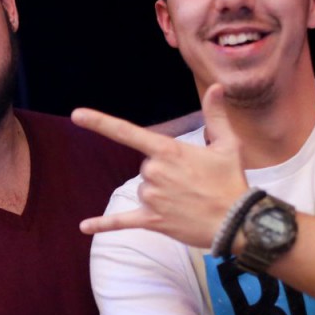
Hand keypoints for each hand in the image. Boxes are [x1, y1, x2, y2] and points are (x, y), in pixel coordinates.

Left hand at [72, 86, 247, 247]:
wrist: (237, 222)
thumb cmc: (231, 181)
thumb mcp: (227, 144)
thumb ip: (215, 115)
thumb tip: (216, 87)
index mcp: (168, 150)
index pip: (127, 132)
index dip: (100, 122)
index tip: (76, 115)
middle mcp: (154, 172)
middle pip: (146, 167)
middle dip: (165, 173)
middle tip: (192, 182)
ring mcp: (151, 197)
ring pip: (142, 190)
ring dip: (160, 194)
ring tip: (187, 200)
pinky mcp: (151, 220)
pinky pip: (120, 221)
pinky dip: (102, 225)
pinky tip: (83, 227)